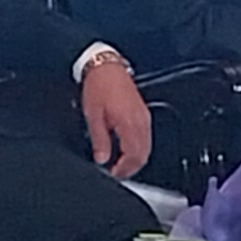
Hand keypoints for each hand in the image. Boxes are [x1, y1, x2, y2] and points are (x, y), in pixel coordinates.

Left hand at [75, 45, 152, 176]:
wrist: (106, 66)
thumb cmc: (99, 86)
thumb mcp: (93, 116)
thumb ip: (99, 140)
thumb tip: (102, 158)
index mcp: (129, 123)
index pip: (133, 156)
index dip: (124, 169)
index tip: (114, 173)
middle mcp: (141, 121)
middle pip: (143, 154)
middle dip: (131, 167)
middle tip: (118, 172)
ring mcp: (144, 117)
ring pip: (147, 147)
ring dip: (136, 159)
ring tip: (121, 164)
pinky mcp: (143, 113)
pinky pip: (146, 137)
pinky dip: (139, 148)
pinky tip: (127, 149)